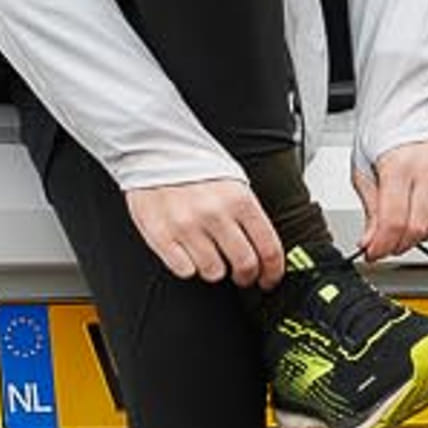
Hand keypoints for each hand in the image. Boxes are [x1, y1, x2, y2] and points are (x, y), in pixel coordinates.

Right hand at [125, 173, 285, 287]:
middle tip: (242, 275)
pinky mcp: (162, 235)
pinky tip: (187, 252)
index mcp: (239, 199)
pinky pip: (185, 270)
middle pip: (244, 265)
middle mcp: (215, 213)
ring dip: (215, 269)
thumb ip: (249, 215)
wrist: (155, 148)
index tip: (268, 278)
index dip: (272, 272)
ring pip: (214, 272)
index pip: (269, 249)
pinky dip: (188, 266)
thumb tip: (265, 249)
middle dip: (246, 276)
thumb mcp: (234, 181)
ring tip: (210, 256)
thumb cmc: (195, 166)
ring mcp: (187, 225)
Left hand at [355, 135, 427, 260]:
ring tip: (402, 232)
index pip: (394, 220)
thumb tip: (371, 242)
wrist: (405, 107)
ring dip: (419, 238)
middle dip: (398, 245)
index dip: (382, 245)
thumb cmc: (381, 132)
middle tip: (384, 247)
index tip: (373, 253)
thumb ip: (371, 209)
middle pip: (419, 227)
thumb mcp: (363, 170)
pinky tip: (422, 220)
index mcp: (399, 165)